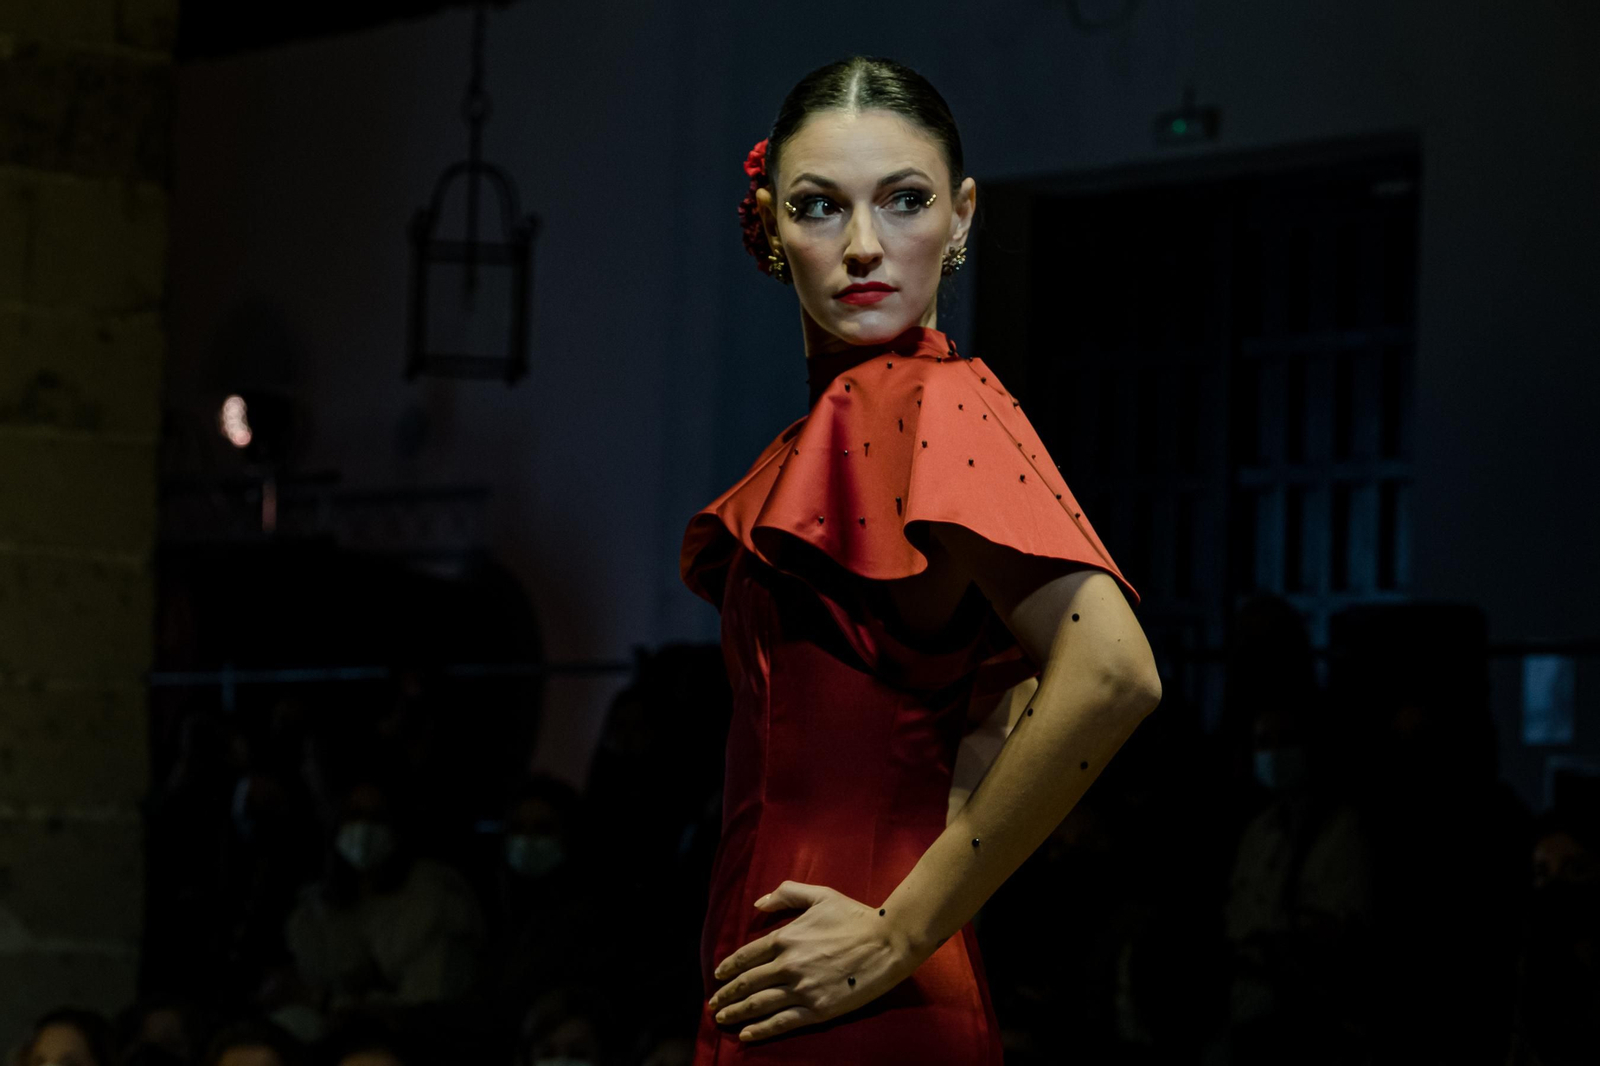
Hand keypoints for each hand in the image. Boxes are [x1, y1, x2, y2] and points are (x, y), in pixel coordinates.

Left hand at [706, 880, 921, 1042]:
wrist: (888, 942)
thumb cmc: (855, 917)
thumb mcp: (820, 896)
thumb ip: (787, 894)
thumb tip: (758, 903)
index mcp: (786, 937)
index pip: (747, 955)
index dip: (728, 968)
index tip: (717, 976)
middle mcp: (788, 965)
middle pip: (748, 982)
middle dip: (726, 995)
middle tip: (713, 1004)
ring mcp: (801, 989)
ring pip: (759, 1004)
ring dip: (736, 1013)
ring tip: (722, 1019)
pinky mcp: (817, 1009)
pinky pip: (781, 1022)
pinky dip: (760, 1030)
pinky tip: (746, 1034)